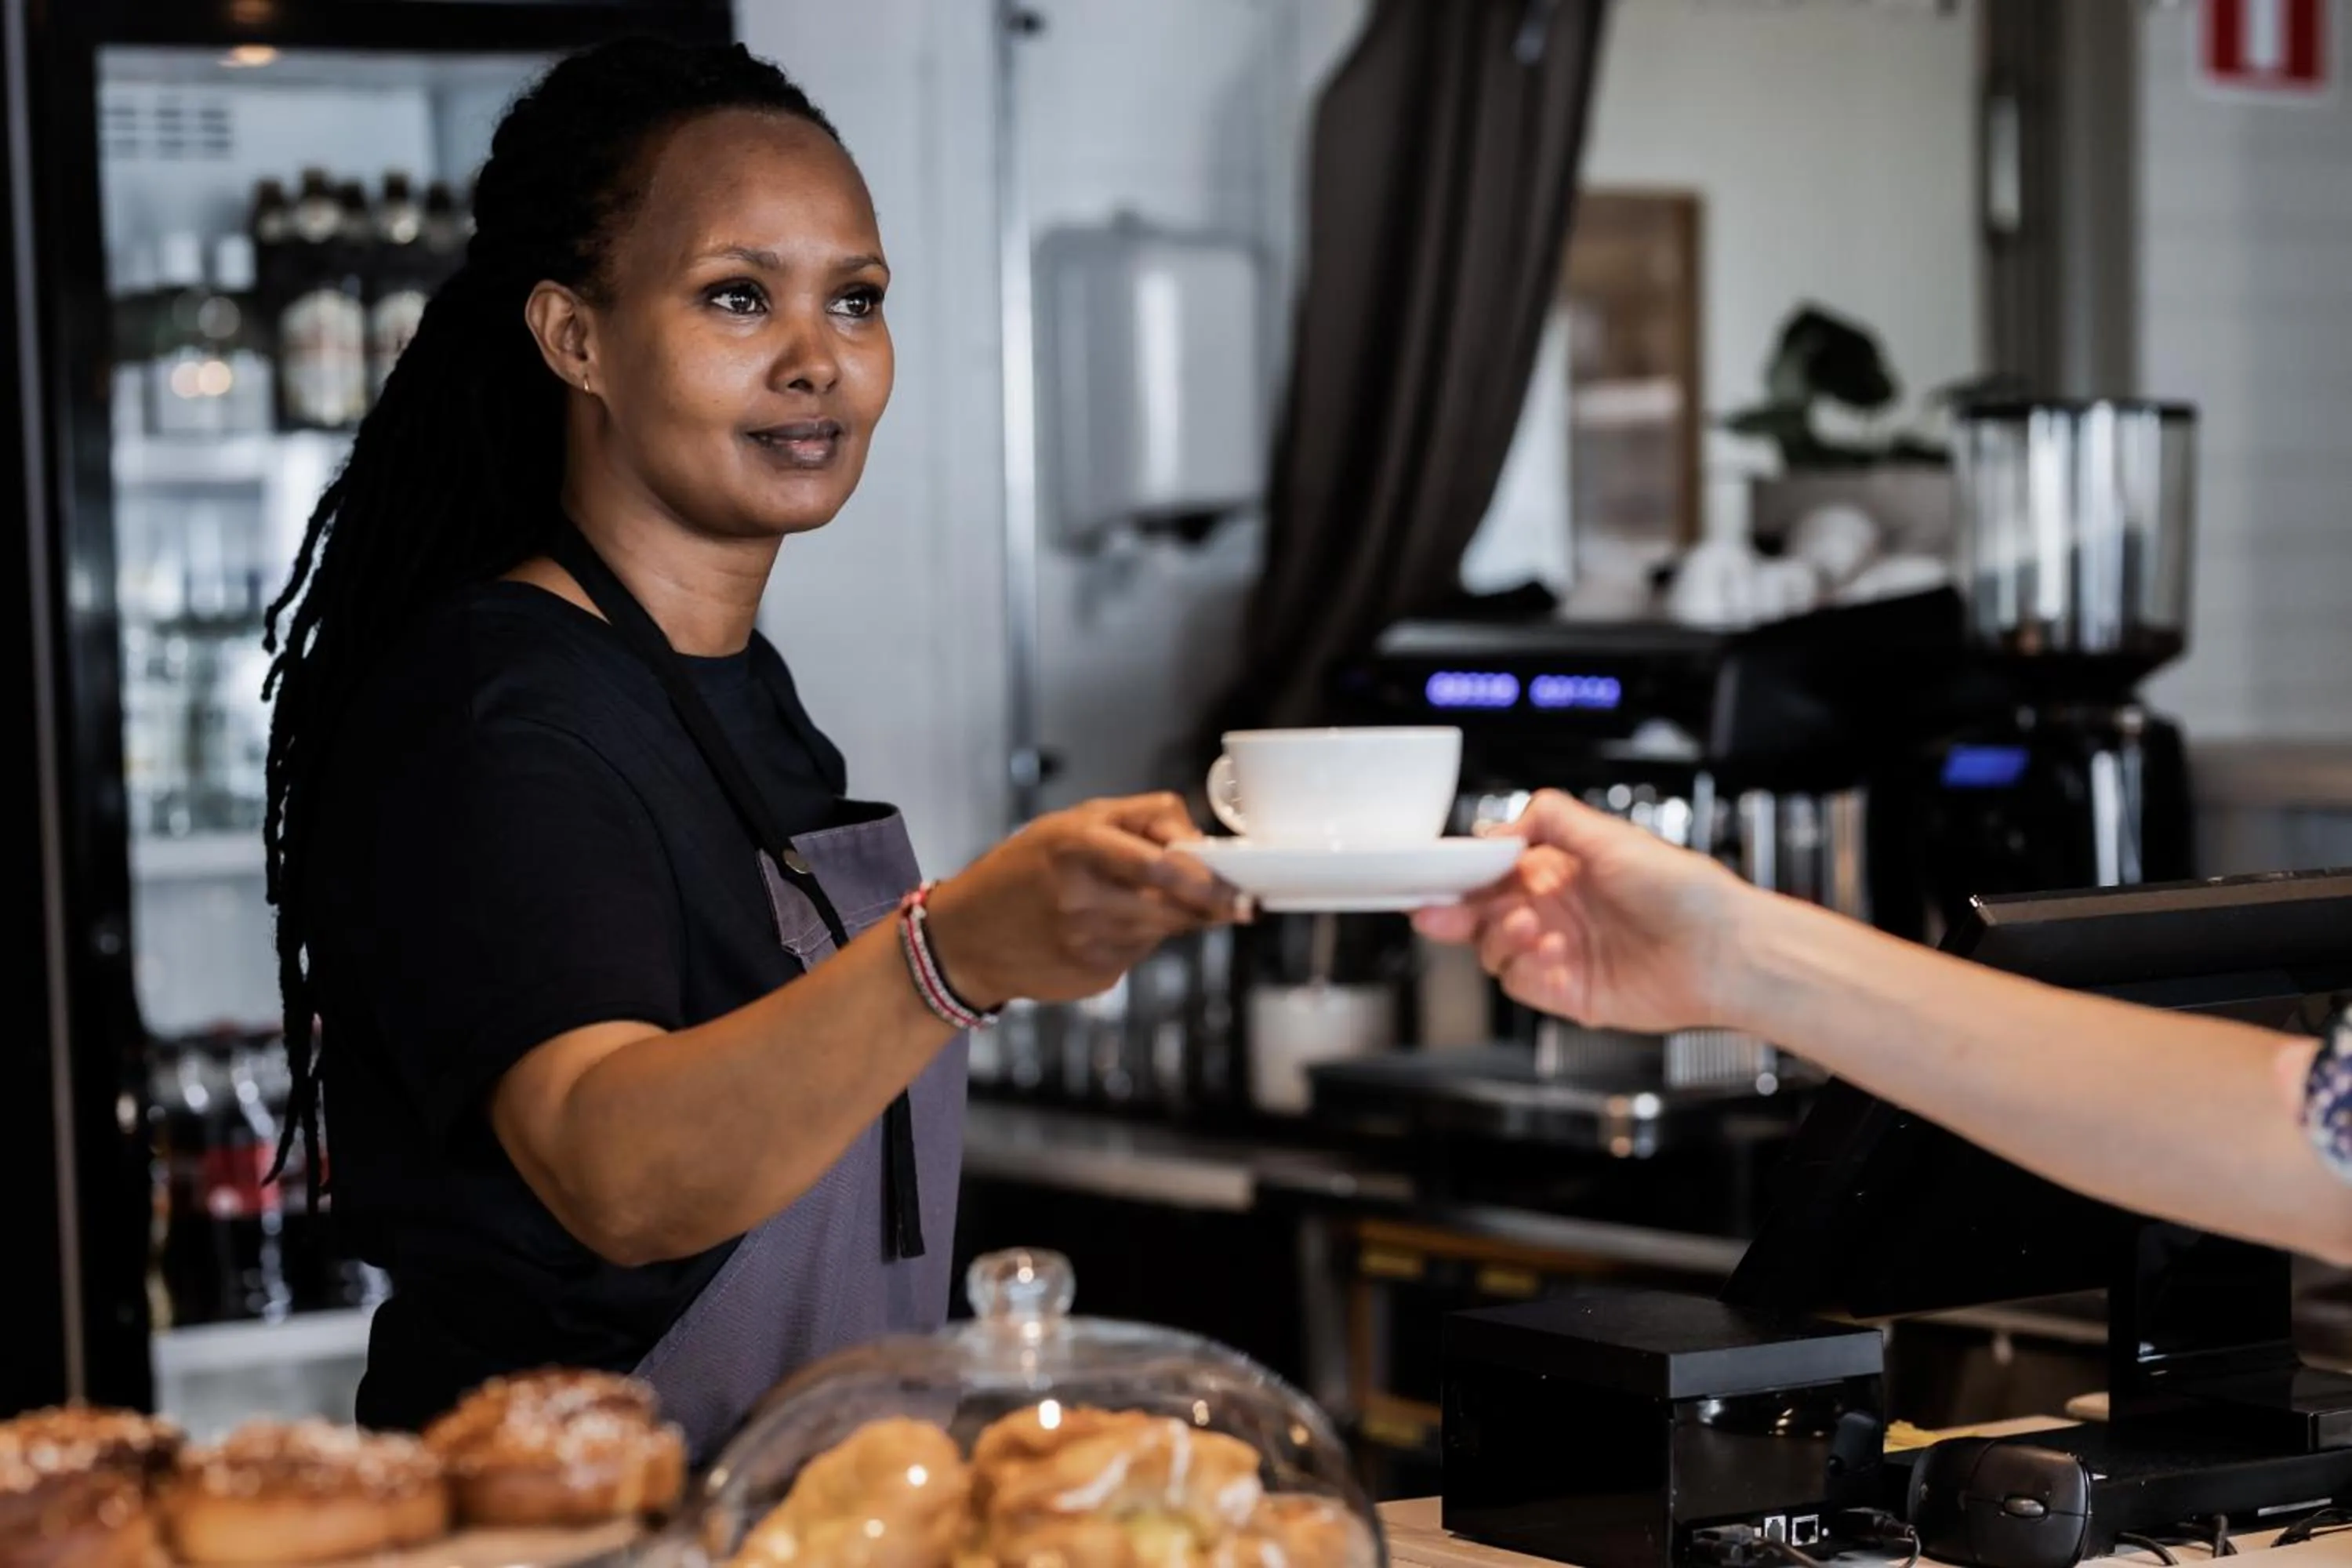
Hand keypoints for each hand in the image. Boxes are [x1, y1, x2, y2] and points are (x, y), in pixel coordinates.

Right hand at [924, 793, 1244, 1006]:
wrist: (964, 938)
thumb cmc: (1023, 870)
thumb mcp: (1072, 821)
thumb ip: (1143, 819)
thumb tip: (1200, 842)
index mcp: (1077, 847)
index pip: (1162, 866)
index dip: (1208, 879)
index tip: (1239, 886)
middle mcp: (1081, 898)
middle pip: (1174, 907)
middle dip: (1209, 906)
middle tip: (1234, 903)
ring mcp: (1086, 944)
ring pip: (1161, 932)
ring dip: (1169, 920)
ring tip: (1134, 903)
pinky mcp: (1093, 977)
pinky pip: (1138, 956)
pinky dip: (1137, 942)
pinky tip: (1103, 932)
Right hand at [1412, 790, 1752, 1033]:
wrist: (1724, 951)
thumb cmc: (1684, 890)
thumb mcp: (1610, 834)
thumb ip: (1548, 819)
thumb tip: (1498, 828)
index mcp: (1561, 868)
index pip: (1493, 868)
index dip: (1463, 872)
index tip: (1441, 874)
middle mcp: (1558, 909)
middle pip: (1482, 913)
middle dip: (1456, 911)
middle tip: (1438, 913)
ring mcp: (1561, 952)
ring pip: (1495, 948)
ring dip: (1500, 937)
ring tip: (1531, 927)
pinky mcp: (1570, 992)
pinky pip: (1523, 984)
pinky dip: (1526, 970)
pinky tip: (1551, 955)